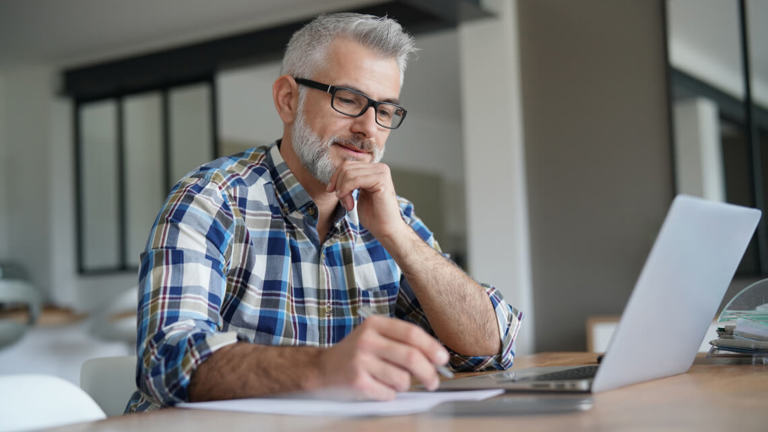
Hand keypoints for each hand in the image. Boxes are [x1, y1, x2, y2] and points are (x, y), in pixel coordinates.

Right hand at [317, 315, 449, 399]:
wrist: (321, 369)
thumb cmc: (356, 353)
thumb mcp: (375, 336)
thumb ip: (402, 341)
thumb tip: (436, 357)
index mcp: (375, 324)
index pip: (412, 333)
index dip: (432, 347)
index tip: (443, 359)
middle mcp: (367, 339)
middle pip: (411, 357)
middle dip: (428, 372)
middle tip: (433, 381)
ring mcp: (360, 361)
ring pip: (402, 379)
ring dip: (405, 385)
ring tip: (394, 382)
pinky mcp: (357, 382)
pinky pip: (388, 393)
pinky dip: (390, 394)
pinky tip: (379, 387)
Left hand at [326, 160, 407, 240]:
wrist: (386, 229)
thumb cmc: (373, 215)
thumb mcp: (358, 193)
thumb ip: (351, 181)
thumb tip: (335, 174)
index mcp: (374, 169)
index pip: (347, 165)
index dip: (335, 178)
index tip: (331, 191)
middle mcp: (379, 168)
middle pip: (346, 167)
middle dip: (338, 184)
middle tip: (342, 200)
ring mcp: (381, 173)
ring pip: (348, 173)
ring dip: (342, 190)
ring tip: (347, 204)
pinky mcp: (381, 180)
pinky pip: (354, 180)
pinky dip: (346, 191)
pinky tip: (350, 204)